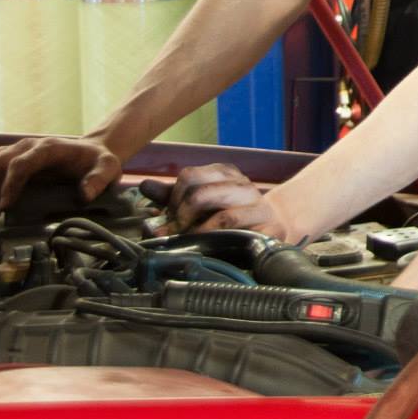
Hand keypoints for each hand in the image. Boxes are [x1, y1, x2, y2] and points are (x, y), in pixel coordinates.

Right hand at [0, 136, 122, 217]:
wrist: (91, 152)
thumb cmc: (97, 162)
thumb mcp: (108, 169)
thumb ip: (99, 180)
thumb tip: (85, 195)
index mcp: (49, 148)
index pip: (21, 163)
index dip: (10, 184)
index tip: (5, 206)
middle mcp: (28, 145)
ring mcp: (16, 149)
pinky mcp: (10, 157)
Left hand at [160, 163, 286, 237]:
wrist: (273, 226)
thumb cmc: (230, 214)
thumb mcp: (200, 202)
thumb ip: (173, 196)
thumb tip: (145, 186)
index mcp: (225, 173)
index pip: (189, 176)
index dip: (172, 200)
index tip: (169, 218)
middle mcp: (243, 184)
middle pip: (200, 194)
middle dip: (181, 218)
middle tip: (175, 233)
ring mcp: (258, 205)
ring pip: (220, 216)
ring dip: (198, 234)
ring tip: (190, 241)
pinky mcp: (270, 227)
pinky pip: (238, 235)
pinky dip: (217, 240)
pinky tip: (210, 245)